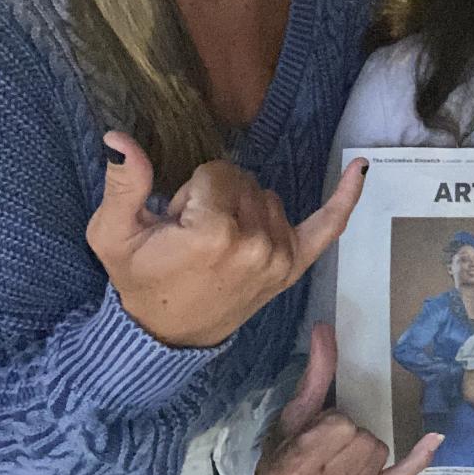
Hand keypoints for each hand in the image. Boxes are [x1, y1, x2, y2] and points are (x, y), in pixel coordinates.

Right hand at [87, 131, 366, 346]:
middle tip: (191, 237)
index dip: (190, 192)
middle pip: (243, 182)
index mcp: (215, 234)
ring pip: (268, 196)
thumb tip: (119, 138)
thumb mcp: (113, 235)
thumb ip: (124, 184)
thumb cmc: (140, 281)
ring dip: (243, 208)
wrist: (165, 336)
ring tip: (216, 244)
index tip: (176, 223)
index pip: (215, 173)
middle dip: (214, 198)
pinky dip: (345, 196)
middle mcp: (257, 244)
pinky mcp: (295, 265)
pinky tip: (360, 167)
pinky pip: (328, 224)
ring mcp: (281, 256)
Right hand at [255, 323, 442, 474]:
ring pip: (378, 451)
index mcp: (295, 465)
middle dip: (349, 432)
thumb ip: (314, 375)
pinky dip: (417, 459)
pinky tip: (434, 438)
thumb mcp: (291, 416)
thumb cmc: (281, 456)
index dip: (331, 420)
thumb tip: (325, 328)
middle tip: (328, 443)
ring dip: (365, 446)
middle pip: (362, 439)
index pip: (339, 425)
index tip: (316, 429)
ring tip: (340, 455)